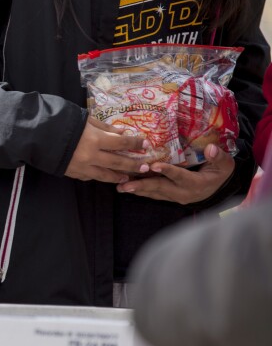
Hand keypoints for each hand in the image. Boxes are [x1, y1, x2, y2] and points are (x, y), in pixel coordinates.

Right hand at [66, 117, 151, 182]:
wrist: (37, 136)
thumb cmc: (61, 123)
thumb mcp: (84, 120)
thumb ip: (104, 127)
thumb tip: (120, 132)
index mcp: (95, 140)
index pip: (122, 143)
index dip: (135, 143)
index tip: (146, 144)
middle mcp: (92, 156)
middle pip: (118, 162)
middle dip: (133, 165)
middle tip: (145, 167)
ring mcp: (82, 167)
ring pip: (105, 175)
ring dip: (118, 176)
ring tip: (127, 177)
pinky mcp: (72, 173)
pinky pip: (89, 177)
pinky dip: (98, 176)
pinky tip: (104, 176)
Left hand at [116, 144, 234, 203]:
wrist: (219, 189)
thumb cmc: (221, 173)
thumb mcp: (225, 164)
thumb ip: (218, 157)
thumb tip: (210, 149)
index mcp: (196, 183)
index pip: (179, 176)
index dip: (167, 171)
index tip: (153, 166)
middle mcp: (183, 192)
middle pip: (160, 188)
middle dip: (142, 186)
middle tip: (124, 184)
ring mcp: (175, 196)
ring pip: (154, 193)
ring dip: (137, 189)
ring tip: (120, 187)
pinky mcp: (169, 197)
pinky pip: (153, 194)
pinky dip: (140, 190)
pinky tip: (127, 187)